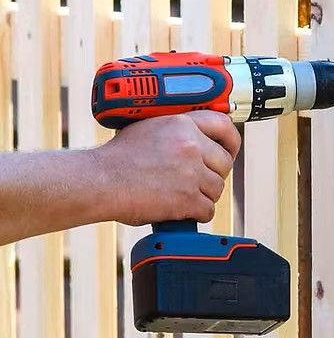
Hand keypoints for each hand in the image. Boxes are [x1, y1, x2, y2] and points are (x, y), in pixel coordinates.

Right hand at [91, 112, 240, 225]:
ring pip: (217, 188)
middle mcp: (191, 146)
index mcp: (183, 124)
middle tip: (197, 180)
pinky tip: (181, 210)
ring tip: (182, 195)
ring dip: (203, 195)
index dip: (231, 141)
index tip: (229, 150)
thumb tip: (199, 138)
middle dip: (213, 174)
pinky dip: (196, 213)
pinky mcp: (187, 198)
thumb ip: (178, 131)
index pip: (224, 127)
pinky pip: (207, 209)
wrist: (98, 181)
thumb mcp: (150, 128)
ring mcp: (191, 173)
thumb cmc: (117, 158)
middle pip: (224, 163)